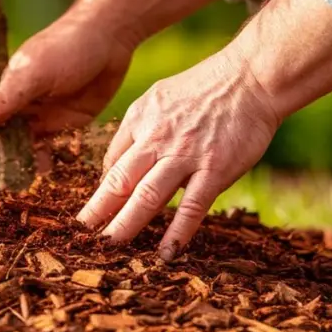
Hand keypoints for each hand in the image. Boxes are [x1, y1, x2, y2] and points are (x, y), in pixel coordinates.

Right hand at [0, 14, 138, 187]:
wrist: (109, 37)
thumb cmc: (67, 47)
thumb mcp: (34, 73)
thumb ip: (5, 99)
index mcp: (4, 95)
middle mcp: (19, 109)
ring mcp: (42, 118)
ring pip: (23, 153)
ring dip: (17, 174)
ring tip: (14, 201)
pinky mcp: (65, 123)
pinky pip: (49, 150)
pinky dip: (44, 165)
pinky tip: (45, 179)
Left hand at [75, 50, 280, 259]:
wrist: (250, 78)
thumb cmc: (206, 88)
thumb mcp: (160, 98)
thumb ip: (140, 128)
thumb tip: (119, 161)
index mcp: (141, 119)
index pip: (113, 162)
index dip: (100, 191)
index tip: (92, 213)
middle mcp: (157, 138)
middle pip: (120, 181)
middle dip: (97, 212)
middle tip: (80, 237)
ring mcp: (185, 155)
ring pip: (147, 196)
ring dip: (126, 225)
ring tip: (110, 248)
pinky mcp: (214, 169)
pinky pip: (192, 207)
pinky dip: (177, 232)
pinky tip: (166, 253)